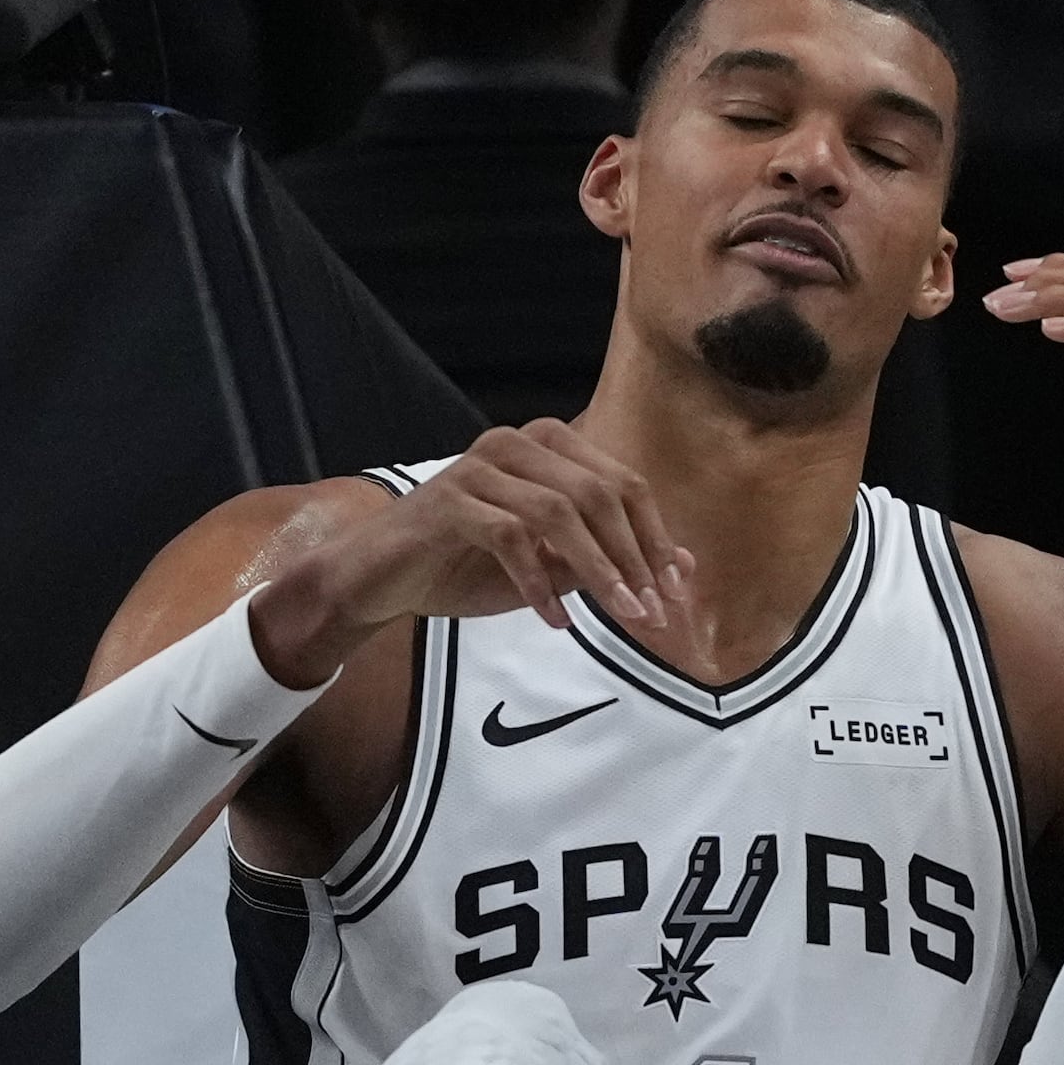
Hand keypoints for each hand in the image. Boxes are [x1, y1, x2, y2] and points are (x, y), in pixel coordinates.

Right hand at [251, 422, 693, 685]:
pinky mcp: (449, 500)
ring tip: (619, 616)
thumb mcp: (550, 567)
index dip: (656, 538)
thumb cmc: (466, 566)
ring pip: (560, 512)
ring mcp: (480, 467)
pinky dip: (538, 582)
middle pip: (600, 493)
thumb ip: (606, 559)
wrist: (381, 578)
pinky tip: (554, 620)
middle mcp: (518, 443)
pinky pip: (509, 537)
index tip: (677, 593)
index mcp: (549, 447)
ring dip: (598, 570)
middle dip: (635, 557)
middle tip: (652, 612)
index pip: (624, 484)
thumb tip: (682, 565)